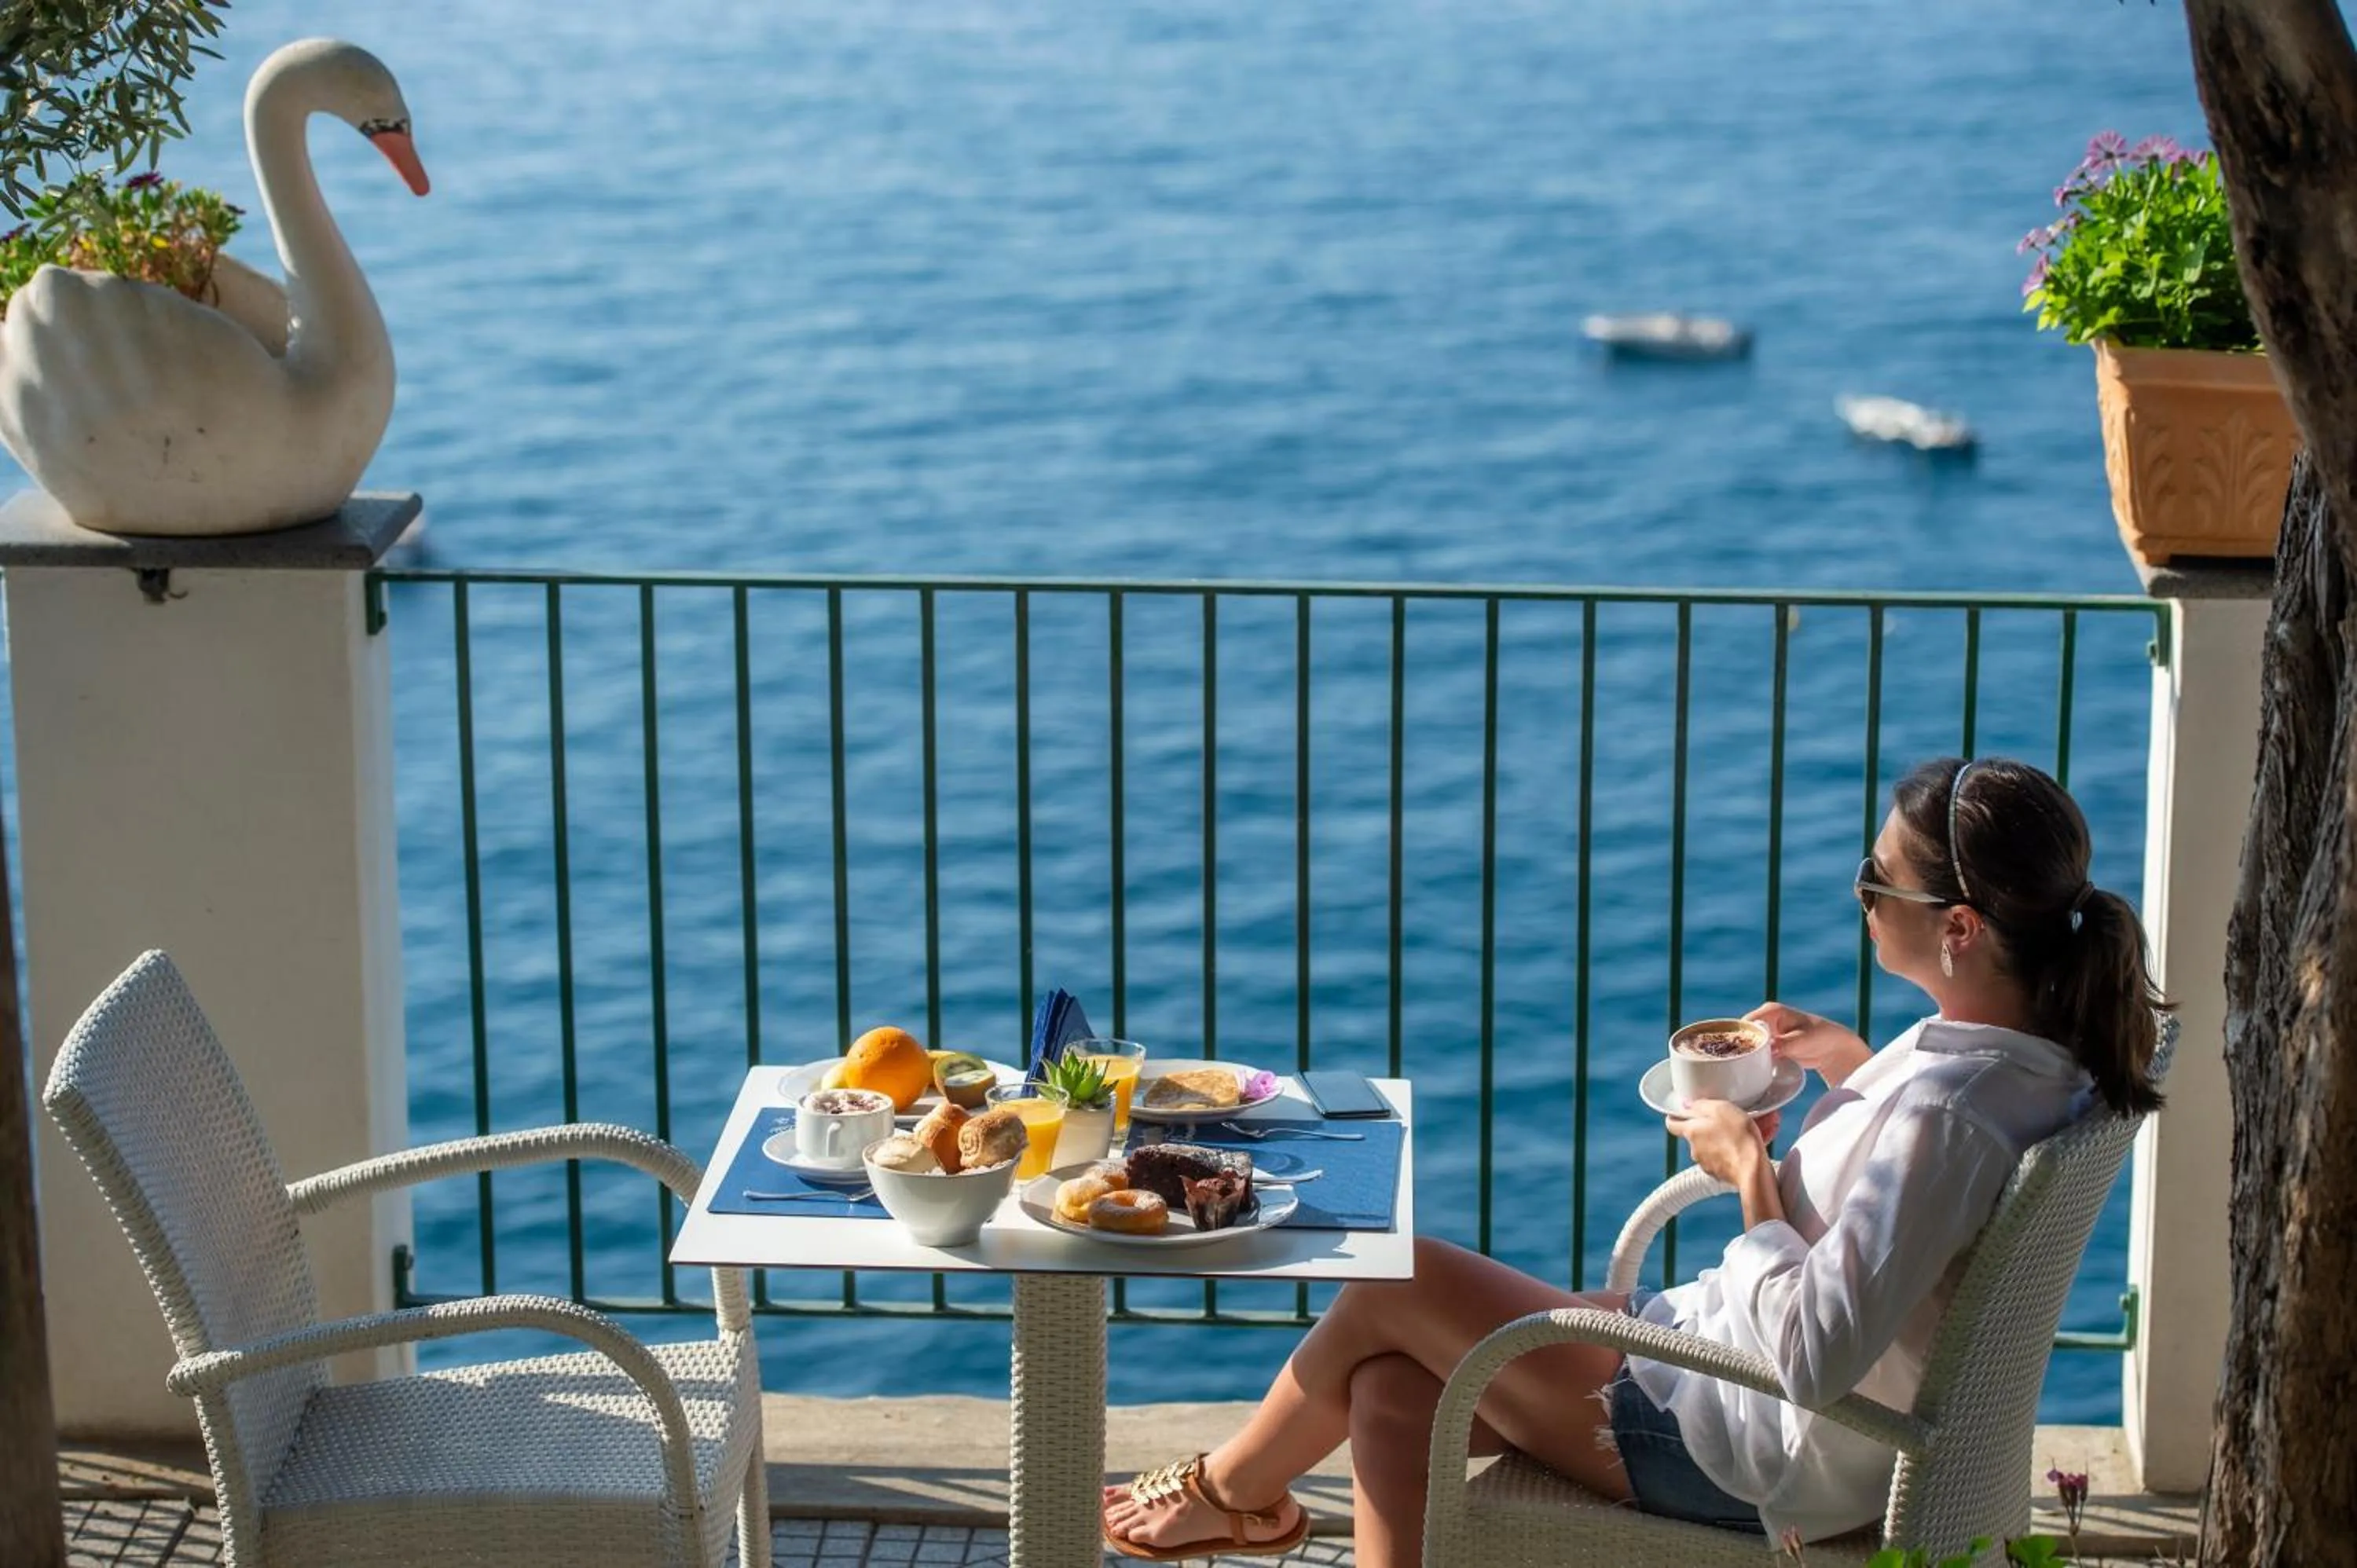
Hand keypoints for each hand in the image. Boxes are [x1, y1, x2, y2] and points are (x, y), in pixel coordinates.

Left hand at [1665, 1098, 1773, 1186]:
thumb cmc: (1738, 1136)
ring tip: (1736, 1136)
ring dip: (1717, 1142)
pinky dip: (1727, 1154)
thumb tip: (1686, 1105)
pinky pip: (1720, 1160)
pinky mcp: (1719, 1173)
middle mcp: (1694, 1149)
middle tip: (1721, 1121)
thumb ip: (1700, 1105)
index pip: (1672, 1124)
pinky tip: (1741, 1150)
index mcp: (1691, 1131)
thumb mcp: (1721, 1109)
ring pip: (1708, 1148)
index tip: (1681, 1112)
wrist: (1753, 1169)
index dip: (1675, 1116)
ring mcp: (1706, 1163)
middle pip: (1693, 1135)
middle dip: (1704, 1128)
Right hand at [1746, 1001, 1870, 1087]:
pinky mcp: (1770, 1047)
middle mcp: (1765, 1020)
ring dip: (1747, 1057)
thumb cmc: (1820, 1037)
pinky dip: (1754, 1062)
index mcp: (1770, 1011)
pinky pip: (1757, 1054)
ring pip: (1749, 1046)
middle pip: (1744, 1034)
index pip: (1746, 1023)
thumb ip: (1782, 1045)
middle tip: (1737, 1065)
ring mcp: (1767, 1034)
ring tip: (1742, 1070)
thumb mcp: (1801, 1041)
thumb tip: (1765, 1051)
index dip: (1740, 1038)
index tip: (1737, 1055)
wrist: (1834, 1049)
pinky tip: (1751, 1072)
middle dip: (1740, 1049)